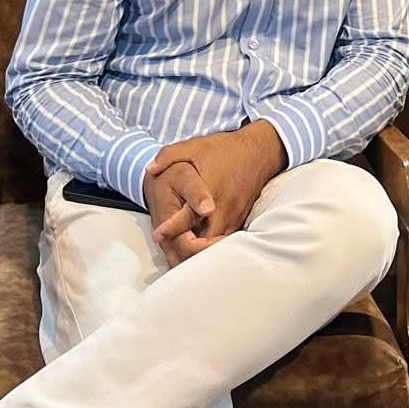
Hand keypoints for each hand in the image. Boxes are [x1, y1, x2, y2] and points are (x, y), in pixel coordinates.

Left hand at [146, 121, 286, 246]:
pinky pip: (224, 242)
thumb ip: (168, 156)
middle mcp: (222, 209)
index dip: (172, 228)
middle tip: (168, 255)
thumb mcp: (194, 146)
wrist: (258, 152)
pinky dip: (211, 248)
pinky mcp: (239, 221)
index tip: (158, 234)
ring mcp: (233, 217)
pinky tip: (198, 252)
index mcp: (209, 191)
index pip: (189, 217)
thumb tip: (150, 169)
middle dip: (186, 251)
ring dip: (198, 253)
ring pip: (215, 246)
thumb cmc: (225, 149)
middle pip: (204, 242)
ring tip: (180, 260)